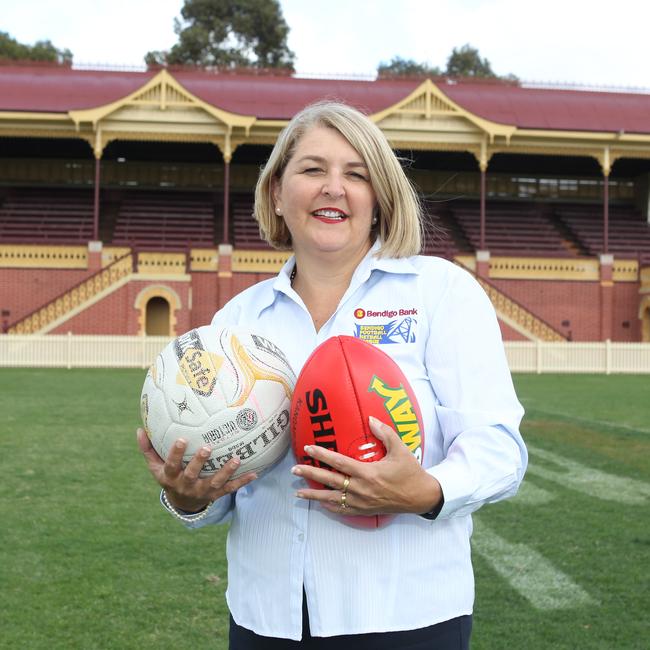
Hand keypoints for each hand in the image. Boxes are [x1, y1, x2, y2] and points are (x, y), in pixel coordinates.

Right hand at [136, 428, 256, 512]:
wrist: (182, 503)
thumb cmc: (169, 476)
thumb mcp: (155, 466)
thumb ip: (148, 449)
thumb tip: (139, 429)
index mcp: (171, 478)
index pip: (172, 466)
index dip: (176, 454)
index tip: (181, 439)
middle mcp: (187, 486)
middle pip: (192, 475)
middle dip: (199, 462)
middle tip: (207, 448)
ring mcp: (203, 491)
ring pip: (215, 482)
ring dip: (226, 471)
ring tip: (236, 459)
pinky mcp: (216, 495)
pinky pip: (230, 489)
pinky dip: (242, 482)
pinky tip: (255, 473)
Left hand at [292, 417, 441, 518]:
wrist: (420, 497)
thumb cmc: (410, 472)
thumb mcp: (400, 449)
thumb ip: (385, 433)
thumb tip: (370, 419)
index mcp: (368, 473)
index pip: (339, 462)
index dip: (322, 455)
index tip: (308, 448)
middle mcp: (361, 488)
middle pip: (330, 480)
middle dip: (310, 474)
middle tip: (294, 469)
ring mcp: (361, 502)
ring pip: (332, 499)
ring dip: (313, 495)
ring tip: (298, 491)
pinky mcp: (364, 510)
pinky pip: (341, 510)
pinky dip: (328, 506)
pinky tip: (319, 503)